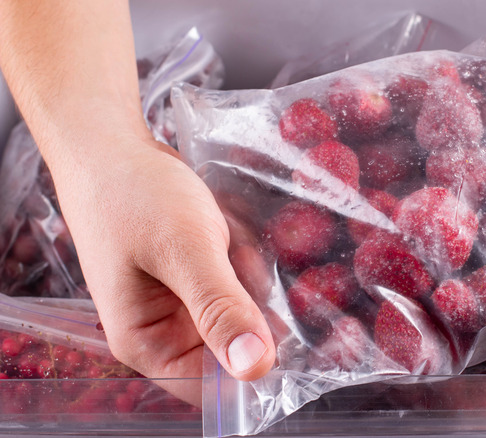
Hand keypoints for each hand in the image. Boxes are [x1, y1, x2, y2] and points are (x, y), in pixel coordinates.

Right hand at [0, 1, 275, 404]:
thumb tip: (255, 368)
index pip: (214, 389)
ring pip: (242, 314)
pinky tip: (234, 236)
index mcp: (147, 344)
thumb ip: (220, 309)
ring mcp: (180, 305)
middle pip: (235, 349)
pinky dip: (245, 264)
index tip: (294, 331)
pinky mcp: (195, 280)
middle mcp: (163, 334)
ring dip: (252, 282)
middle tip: (249, 263)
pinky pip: (237, 286)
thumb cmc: (137, 197)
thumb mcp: (185, 250)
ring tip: (235, 242)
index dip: (256, 365)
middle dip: (256, 311)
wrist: (112, 146)